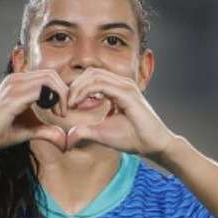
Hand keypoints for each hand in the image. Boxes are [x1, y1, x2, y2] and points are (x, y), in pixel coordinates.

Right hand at [0, 69, 70, 153]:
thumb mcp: (28, 129)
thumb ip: (45, 129)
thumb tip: (62, 136)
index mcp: (18, 81)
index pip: (48, 76)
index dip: (61, 91)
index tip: (62, 111)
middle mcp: (15, 79)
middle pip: (51, 74)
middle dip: (64, 92)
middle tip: (64, 112)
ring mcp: (13, 85)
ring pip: (48, 79)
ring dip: (61, 96)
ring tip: (60, 114)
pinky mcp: (12, 97)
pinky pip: (41, 90)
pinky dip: (54, 100)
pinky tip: (54, 115)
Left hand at [63, 68, 178, 159]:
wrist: (154, 145)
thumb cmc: (133, 138)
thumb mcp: (102, 133)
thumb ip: (85, 131)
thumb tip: (68, 136)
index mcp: (118, 88)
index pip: (92, 78)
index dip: (76, 88)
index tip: (66, 105)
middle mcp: (122, 83)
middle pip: (91, 73)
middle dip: (74, 85)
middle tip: (64, 103)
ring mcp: (126, 86)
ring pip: (94, 76)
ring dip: (77, 88)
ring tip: (69, 104)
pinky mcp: (127, 93)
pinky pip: (101, 84)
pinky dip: (85, 92)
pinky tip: (76, 104)